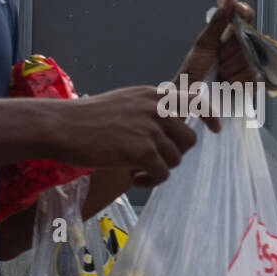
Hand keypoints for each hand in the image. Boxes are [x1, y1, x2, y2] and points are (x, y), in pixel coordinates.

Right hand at [51, 86, 196, 186]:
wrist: (60, 126)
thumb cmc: (84, 119)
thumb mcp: (122, 102)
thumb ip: (146, 110)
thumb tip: (167, 128)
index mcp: (152, 95)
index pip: (194, 98)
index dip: (209, 115)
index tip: (216, 129)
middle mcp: (156, 108)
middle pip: (188, 139)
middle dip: (174, 154)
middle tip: (153, 162)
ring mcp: (150, 128)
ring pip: (175, 159)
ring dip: (160, 169)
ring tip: (138, 170)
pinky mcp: (142, 150)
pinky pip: (162, 173)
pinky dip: (151, 181)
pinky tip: (134, 178)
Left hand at [171, 0, 258, 133]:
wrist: (189, 99)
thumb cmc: (193, 72)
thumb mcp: (204, 44)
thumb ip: (218, 21)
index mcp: (231, 37)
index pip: (246, 18)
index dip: (245, 13)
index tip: (240, 11)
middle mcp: (242, 50)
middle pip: (249, 41)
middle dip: (230, 52)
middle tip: (219, 61)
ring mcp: (249, 67)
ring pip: (250, 60)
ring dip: (232, 70)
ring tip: (221, 76)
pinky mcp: (253, 85)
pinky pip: (254, 77)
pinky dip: (238, 82)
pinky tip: (229, 85)